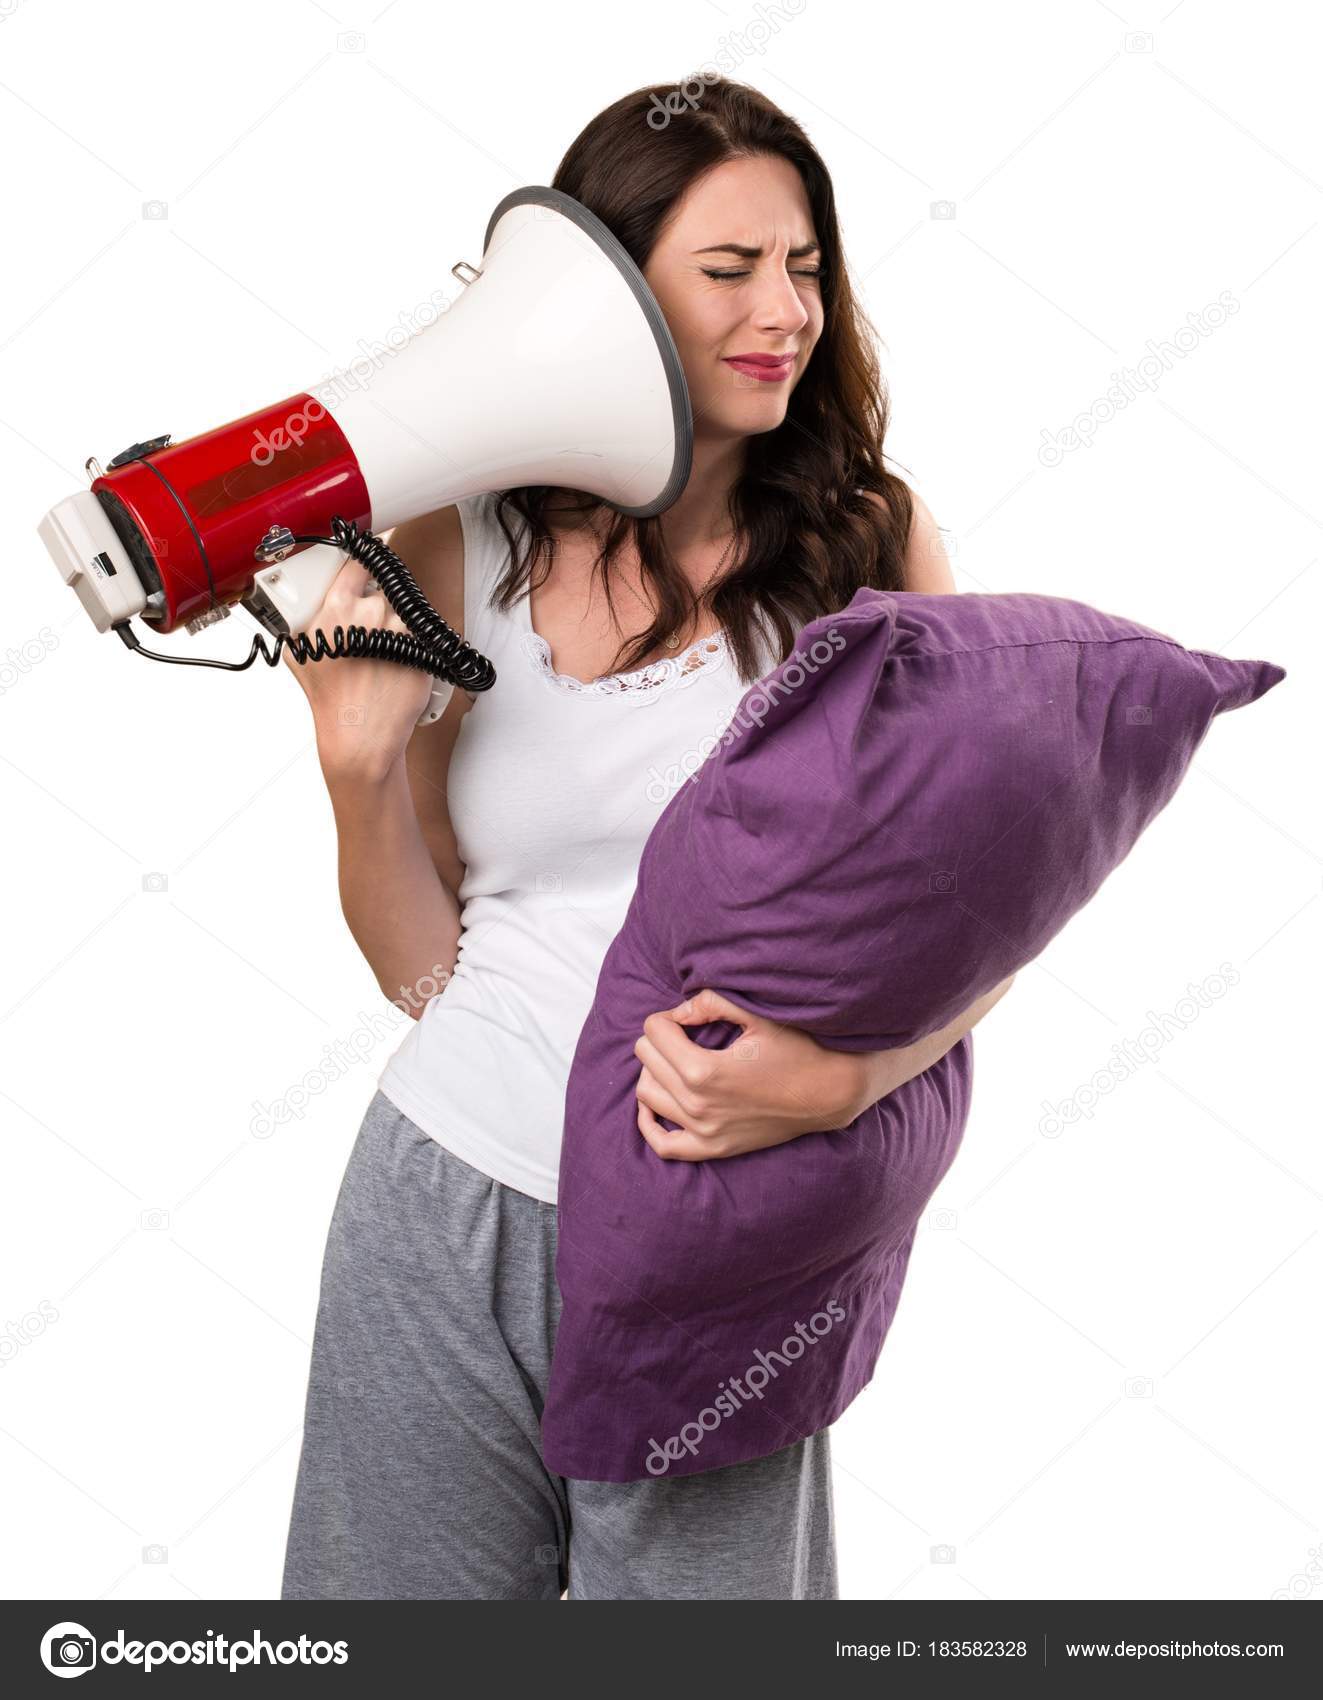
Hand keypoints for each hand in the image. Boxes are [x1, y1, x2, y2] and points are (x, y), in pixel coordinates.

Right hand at [281, 555, 443, 780]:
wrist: (358, 735)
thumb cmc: (330, 699)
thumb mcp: (300, 653)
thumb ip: (302, 620)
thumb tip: (301, 597)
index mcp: (339, 607)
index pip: (361, 564)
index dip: (367, 565)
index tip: (371, 564)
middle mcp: (372, 614)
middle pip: (386, 592)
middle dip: (380, 608)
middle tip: (370, 637)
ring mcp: (401, 632)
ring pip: (406, 615)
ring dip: (399, 629)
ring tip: (382, 660)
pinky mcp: (424, 651)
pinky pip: (424, 638)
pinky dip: (415, 649)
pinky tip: (397, 668)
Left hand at [633, 988, 862, 1161]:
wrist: (830, 1091)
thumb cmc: (798, 1048)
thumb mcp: (756, 1014)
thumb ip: (710, 1003)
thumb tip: (678, 1012)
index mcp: (704, 1071)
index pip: (654, 1032)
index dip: (668, 1017)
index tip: (688, 1017)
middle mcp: (698, 1106)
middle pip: (647, 1060)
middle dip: (660, 1039)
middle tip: (685, 1033)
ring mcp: (705, 1132)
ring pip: (647, 1096)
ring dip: (654, 1071)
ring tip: (676, 1059)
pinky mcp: (715, 1148)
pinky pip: (664, 1145)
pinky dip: (650, 1123)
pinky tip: (654, 1103)